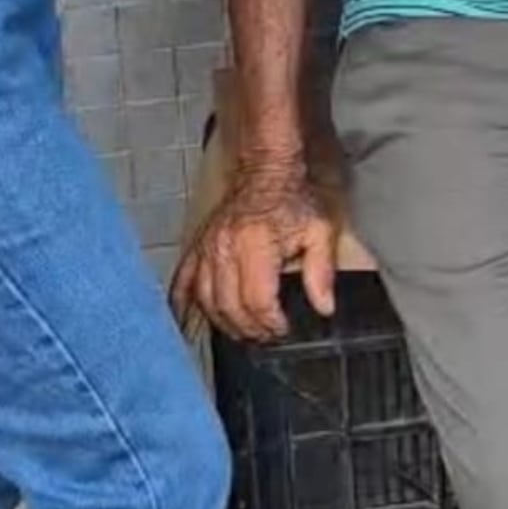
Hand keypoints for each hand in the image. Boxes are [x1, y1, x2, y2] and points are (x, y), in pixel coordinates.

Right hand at [169, 156, 337, 342]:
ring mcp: (207, 248)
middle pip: (230, 306)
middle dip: (250, 329)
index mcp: (256, 244)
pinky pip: (183, 282)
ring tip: (245, 331)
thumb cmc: (293, 200)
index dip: (271, 323)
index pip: (257, 300)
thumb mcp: (320, 231)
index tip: (284, 330)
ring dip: (225, 324)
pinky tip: (191, 322)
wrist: (266, 172)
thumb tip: (324, 308)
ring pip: (207, 301)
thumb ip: (322, 272)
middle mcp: (225, 248)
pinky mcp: (198, 247)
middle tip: (268, 336)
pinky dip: (185, 305)